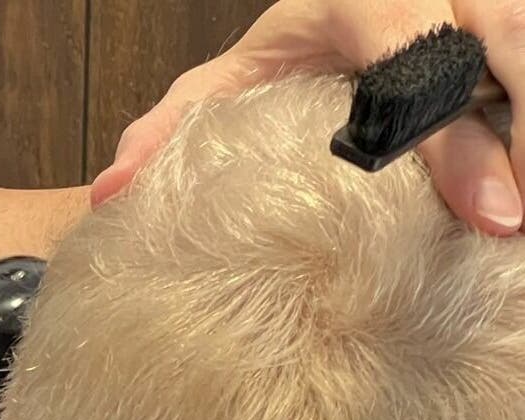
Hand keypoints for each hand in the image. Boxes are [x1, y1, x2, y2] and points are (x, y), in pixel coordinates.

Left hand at [92, 0, 524, 235]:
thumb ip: (170, 132)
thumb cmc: (289, 50)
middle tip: (517, 226)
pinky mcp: (510, 14)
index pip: (414, 61)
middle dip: (521, 137)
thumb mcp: (227, 84)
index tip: (485, 215)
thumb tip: (108, 194)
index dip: (449, 142)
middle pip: (502, 45)